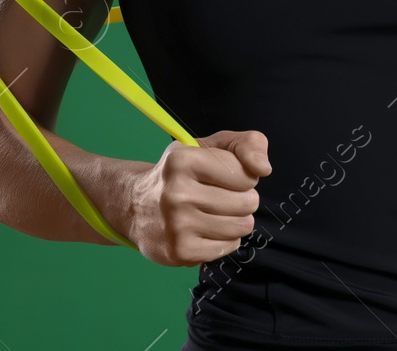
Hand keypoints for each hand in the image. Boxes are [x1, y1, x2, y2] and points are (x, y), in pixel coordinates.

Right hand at [126, 128, 271, 266]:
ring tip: (215, 213)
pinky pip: (228, 246)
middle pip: (249, 202)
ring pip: (242, 226)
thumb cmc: (181, 173)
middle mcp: (176, 193)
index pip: (247, 174)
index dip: (244, 176)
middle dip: (243, 199)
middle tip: (221, 197)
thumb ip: (247, 144)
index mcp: (183, 160)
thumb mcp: (211, 146)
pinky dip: (224, 239)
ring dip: (236, 220)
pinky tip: (205, 230)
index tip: (225, 177)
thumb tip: (263, 168)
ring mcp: (176, 225)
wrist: (133, 206)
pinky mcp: (179, 251)